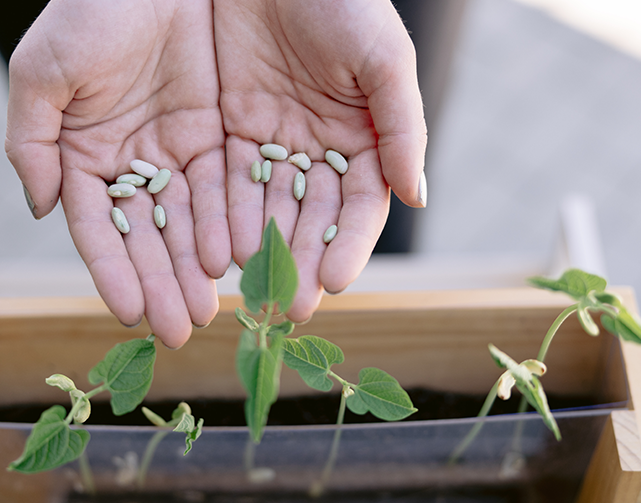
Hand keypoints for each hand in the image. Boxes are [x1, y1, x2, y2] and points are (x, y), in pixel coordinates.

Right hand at [5, 0, 229, 347]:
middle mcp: (128, 162)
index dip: (111, 271)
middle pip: (146, 237)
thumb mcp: (44, 71)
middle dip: (162, 283)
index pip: (98, 228)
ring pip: (186, 222)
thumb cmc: (89, 8)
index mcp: (82, 154)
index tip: (128, 314)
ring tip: (209, 309)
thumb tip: (43, 211)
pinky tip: (233, 261)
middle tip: (181, 330)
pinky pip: (222, 189)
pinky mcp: (213, 135)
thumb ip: (32, 143)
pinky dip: (226, 225)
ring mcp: (173, 151)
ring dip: (195, 268)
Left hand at [214, 0, 427, 321]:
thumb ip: (403, 126)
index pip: (360, 205)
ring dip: (262, 252)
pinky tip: (221, 249)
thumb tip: (419, 196)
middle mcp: (320, 149)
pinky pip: (227, 180)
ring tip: (253, 291)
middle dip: (302, 262)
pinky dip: (226, 216)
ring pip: (268, 208)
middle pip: (312, 217)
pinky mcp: (229, 127)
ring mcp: (273, 141)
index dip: (349, 243)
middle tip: (289, 307)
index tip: (334, 282)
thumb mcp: (383, 57)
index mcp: (365, 137)